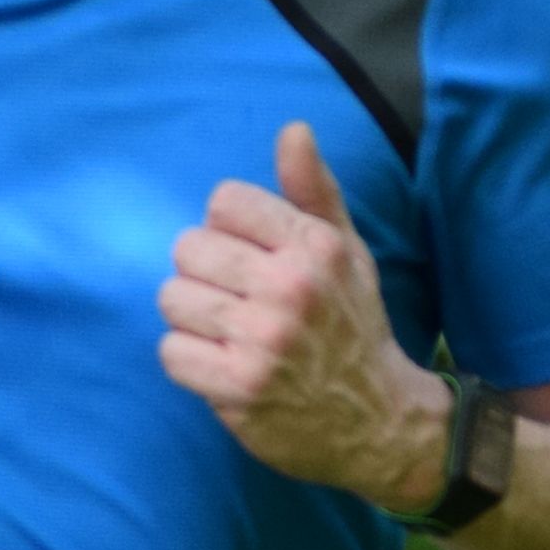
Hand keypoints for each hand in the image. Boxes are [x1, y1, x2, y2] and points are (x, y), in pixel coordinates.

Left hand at [157, 120, 450, 510]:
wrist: (378, 420)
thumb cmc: (352, 327)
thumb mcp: (347, 252)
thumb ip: (314, 191)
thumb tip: (292, 130)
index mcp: (314, 246)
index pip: (223, 202)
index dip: (228, 230)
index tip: (249, 258)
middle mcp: (290, 287)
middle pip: (189, 248)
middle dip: (205, 274)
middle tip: (235, 302)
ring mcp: (263, 339)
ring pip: (173, 298)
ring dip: (191, 319)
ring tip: (226, 334)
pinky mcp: (238, 387)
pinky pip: (171, 351)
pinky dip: (188, 360)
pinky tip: (219, 366)